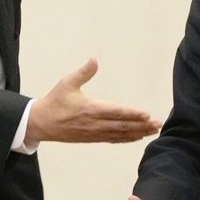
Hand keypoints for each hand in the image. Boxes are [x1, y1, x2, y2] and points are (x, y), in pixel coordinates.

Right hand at [26, 58, 161, 144]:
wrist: (41, 123)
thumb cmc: (54, 102)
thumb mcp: (67, 83)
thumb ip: (83, 72)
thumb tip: (94, 59)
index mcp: (90, 109)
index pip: (116, 112)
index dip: (132, 114)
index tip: (147, 114)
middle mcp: (95, 123)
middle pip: (123, 125)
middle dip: (142, 125)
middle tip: (158, 124)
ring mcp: (94, 133)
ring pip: (120, 134)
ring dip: (138, 132)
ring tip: (153, 131)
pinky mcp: (92, 138)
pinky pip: (113, 139)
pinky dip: (127, 138)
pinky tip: (137, 137)